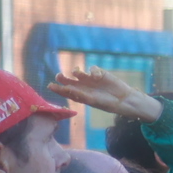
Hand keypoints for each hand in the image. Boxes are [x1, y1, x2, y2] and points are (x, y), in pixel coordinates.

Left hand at [45, 67, 161, 121]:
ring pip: (78, 72)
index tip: (50, 86)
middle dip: (63, 77)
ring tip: (78, 73)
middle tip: (59, 76)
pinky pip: (92, 69)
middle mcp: (83, 86)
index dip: (57, 88)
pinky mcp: (100, 74)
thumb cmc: (106, 103)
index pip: (65, 90)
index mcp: (79, 95)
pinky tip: (97, 76)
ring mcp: (91, 79)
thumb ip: (78, 94)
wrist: (123, 99)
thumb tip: (64, 88)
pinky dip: (93, 71)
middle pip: (68, 80)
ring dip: (76, 71)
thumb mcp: (90, 100)